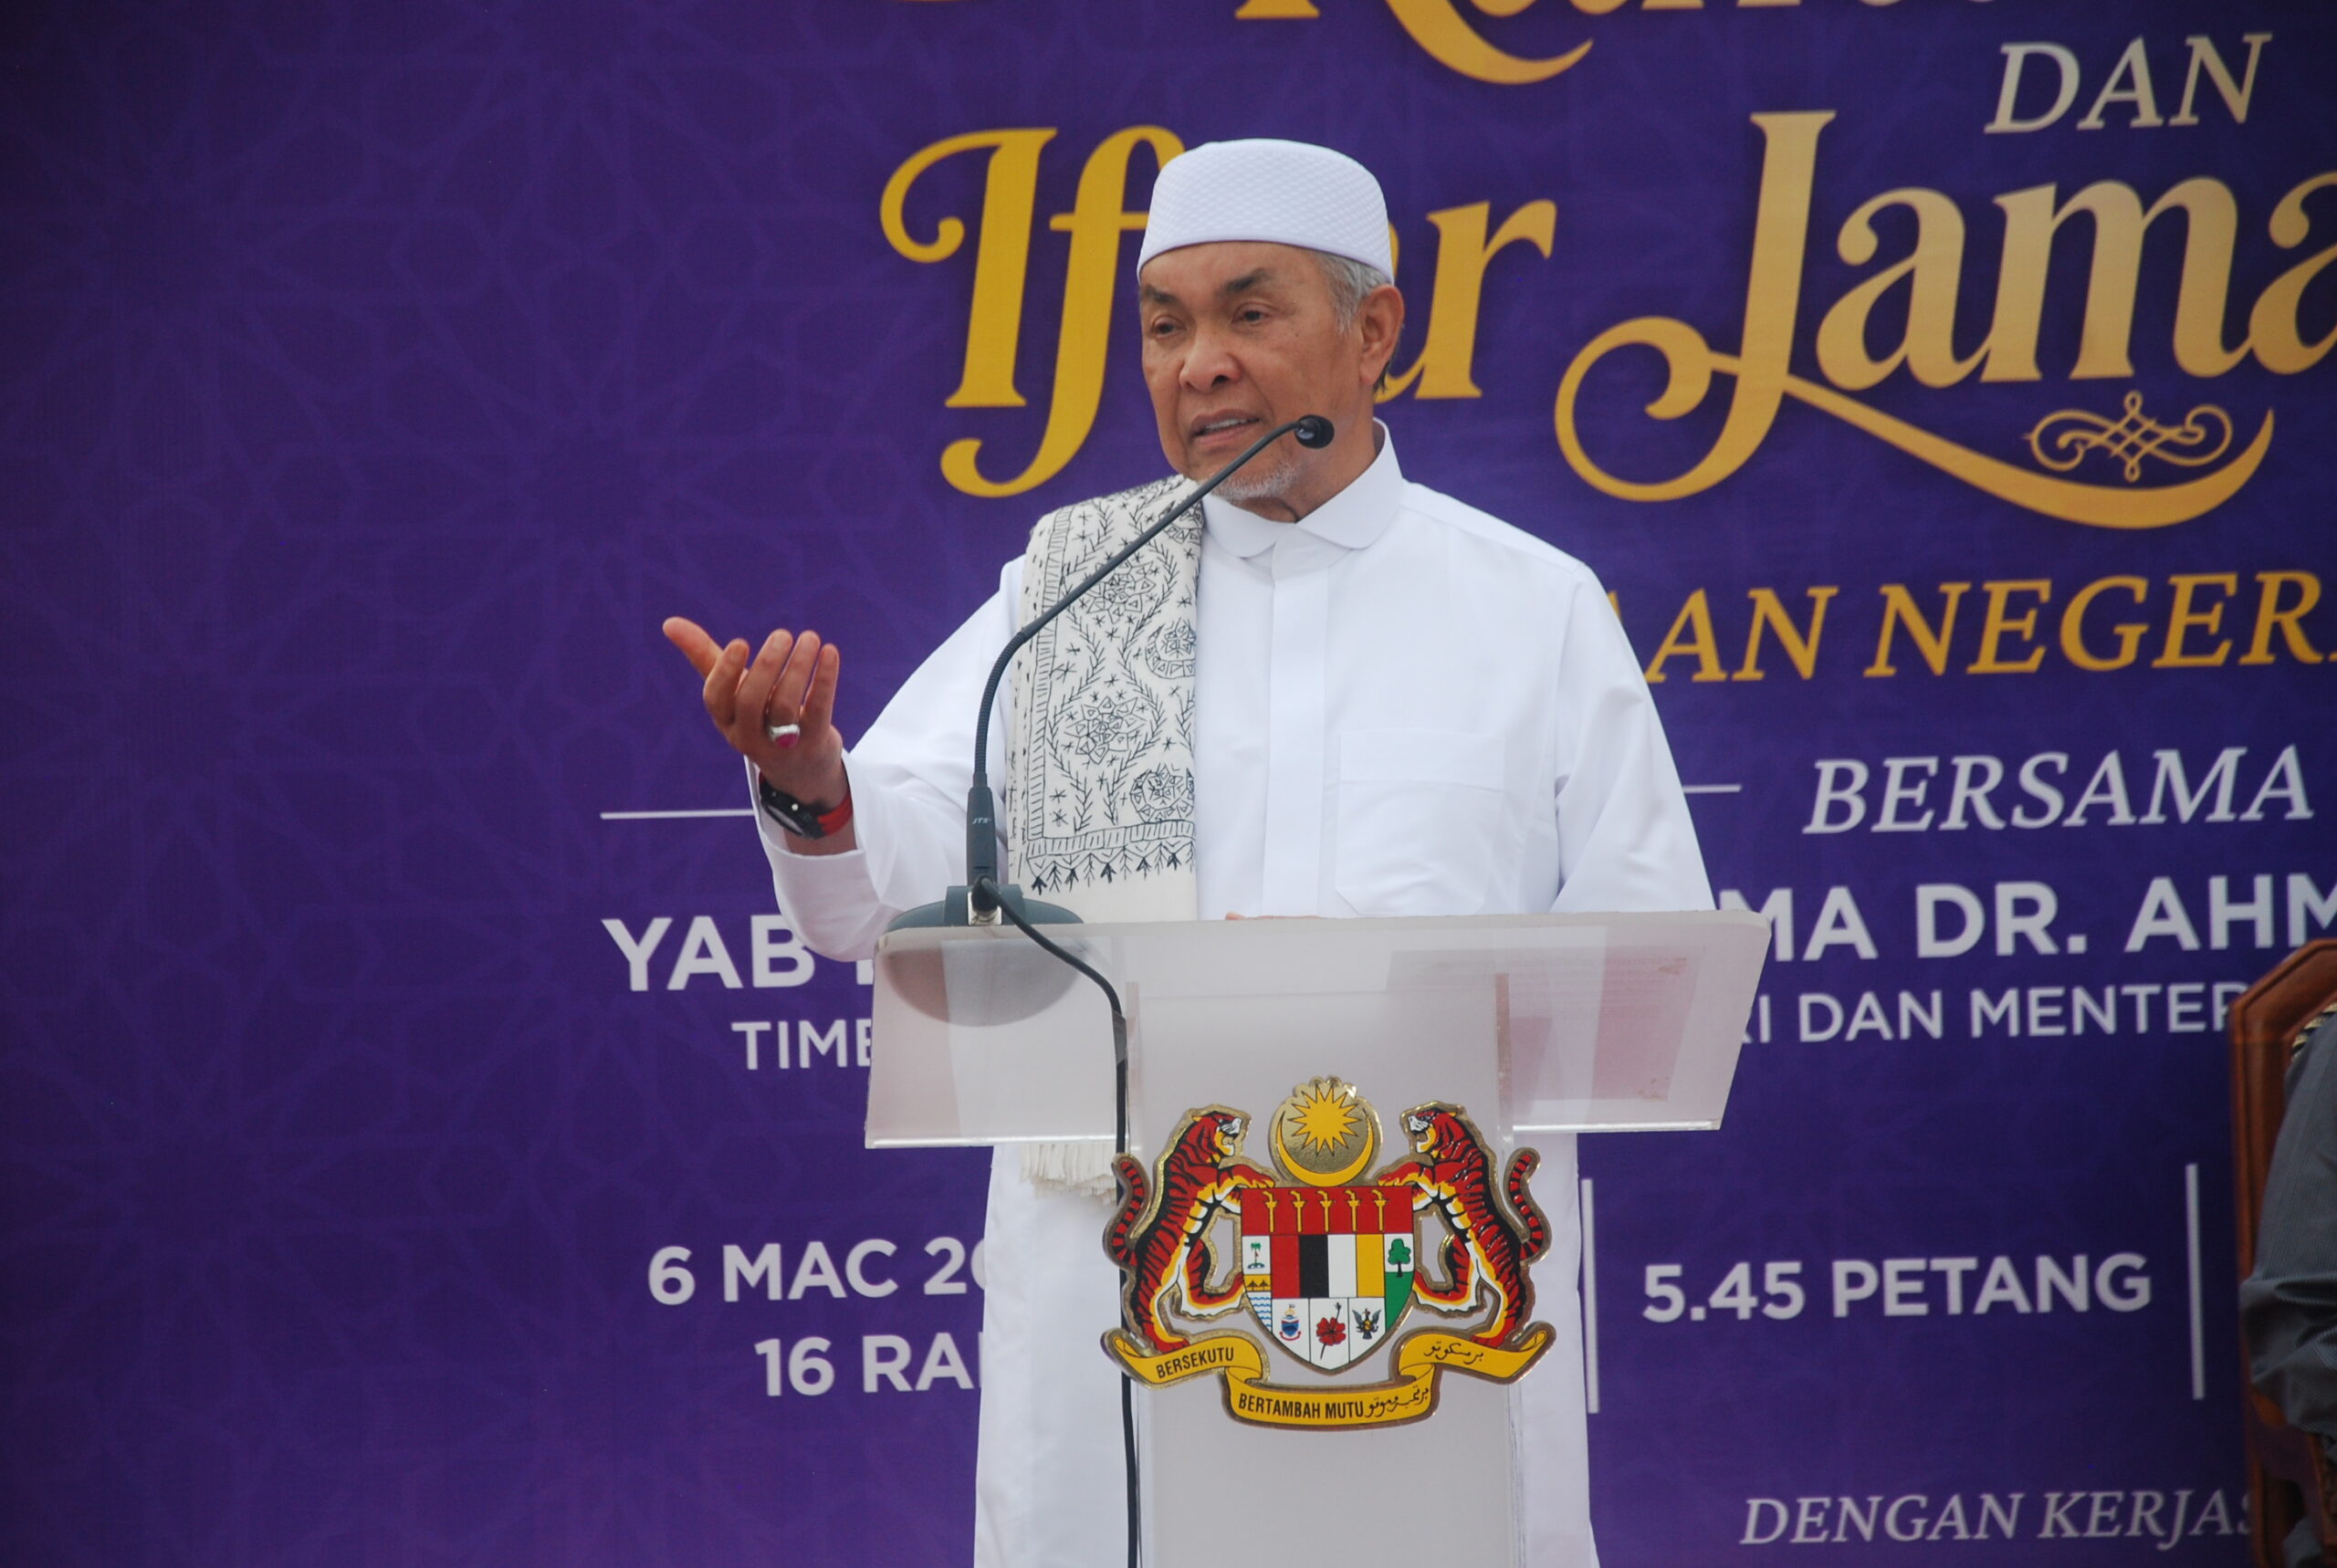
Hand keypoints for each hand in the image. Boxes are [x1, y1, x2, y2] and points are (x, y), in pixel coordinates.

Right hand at [662, 618, 847, 810]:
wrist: (801, 770)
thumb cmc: (760, 718)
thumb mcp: (733, 691)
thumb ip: (705, 657)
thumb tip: (669, 623)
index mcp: (726, 721)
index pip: (716, 699)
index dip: (725, 671)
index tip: (741, 642)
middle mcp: (748, 736)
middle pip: (752, 702)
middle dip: (767, 665)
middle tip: (783, 634)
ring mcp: (781, 744)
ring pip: (786, 706)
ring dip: (799, 667)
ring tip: (810, 638)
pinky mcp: (814, 743)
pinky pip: (819, 710)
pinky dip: (825, 680)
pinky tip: (830, 653)